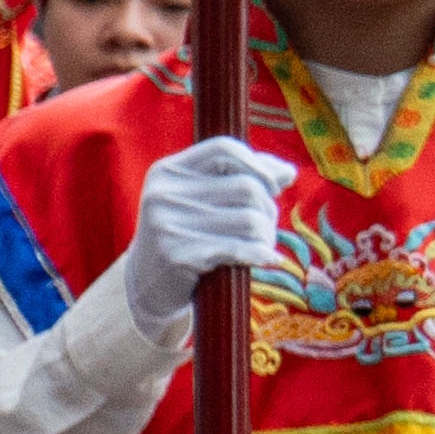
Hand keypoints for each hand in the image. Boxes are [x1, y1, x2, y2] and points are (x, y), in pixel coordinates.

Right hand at [129, 135, 285, 321]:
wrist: (146, 284)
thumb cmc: (185, 236)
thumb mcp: (203, 200)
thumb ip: (241, 179)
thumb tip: (288, 172)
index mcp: (167, 171)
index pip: (224, 148)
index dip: (259, 164)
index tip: (271, 188)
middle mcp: (163, 193)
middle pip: (246, 187)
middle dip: (268, 210)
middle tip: (264, 229)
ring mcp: (167, 224)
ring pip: (250, 219)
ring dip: (266, 236)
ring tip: (259, 247)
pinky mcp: (178, 255)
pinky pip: (240, 248)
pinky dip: (261, 255)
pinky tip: (265, 260)